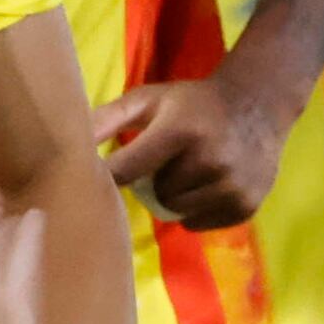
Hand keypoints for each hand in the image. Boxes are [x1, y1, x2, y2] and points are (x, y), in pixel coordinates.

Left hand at [99, 66, 295, 229]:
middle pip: (156, 194)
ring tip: (189, 172)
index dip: (116, 173)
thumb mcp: (149, 100)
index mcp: (180, 130)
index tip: (114, 169)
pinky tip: (207, 185)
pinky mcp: (245, 205)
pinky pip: (199, 224)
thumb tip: (65, 142)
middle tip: (169, 161)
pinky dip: (196, 210)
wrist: (258, 105)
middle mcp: (209, 160)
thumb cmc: (192, 103)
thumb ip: (106, 119)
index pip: (127, 170)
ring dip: (176, 196)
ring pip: (178, 211)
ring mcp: (231, 185)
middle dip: (156, 181)